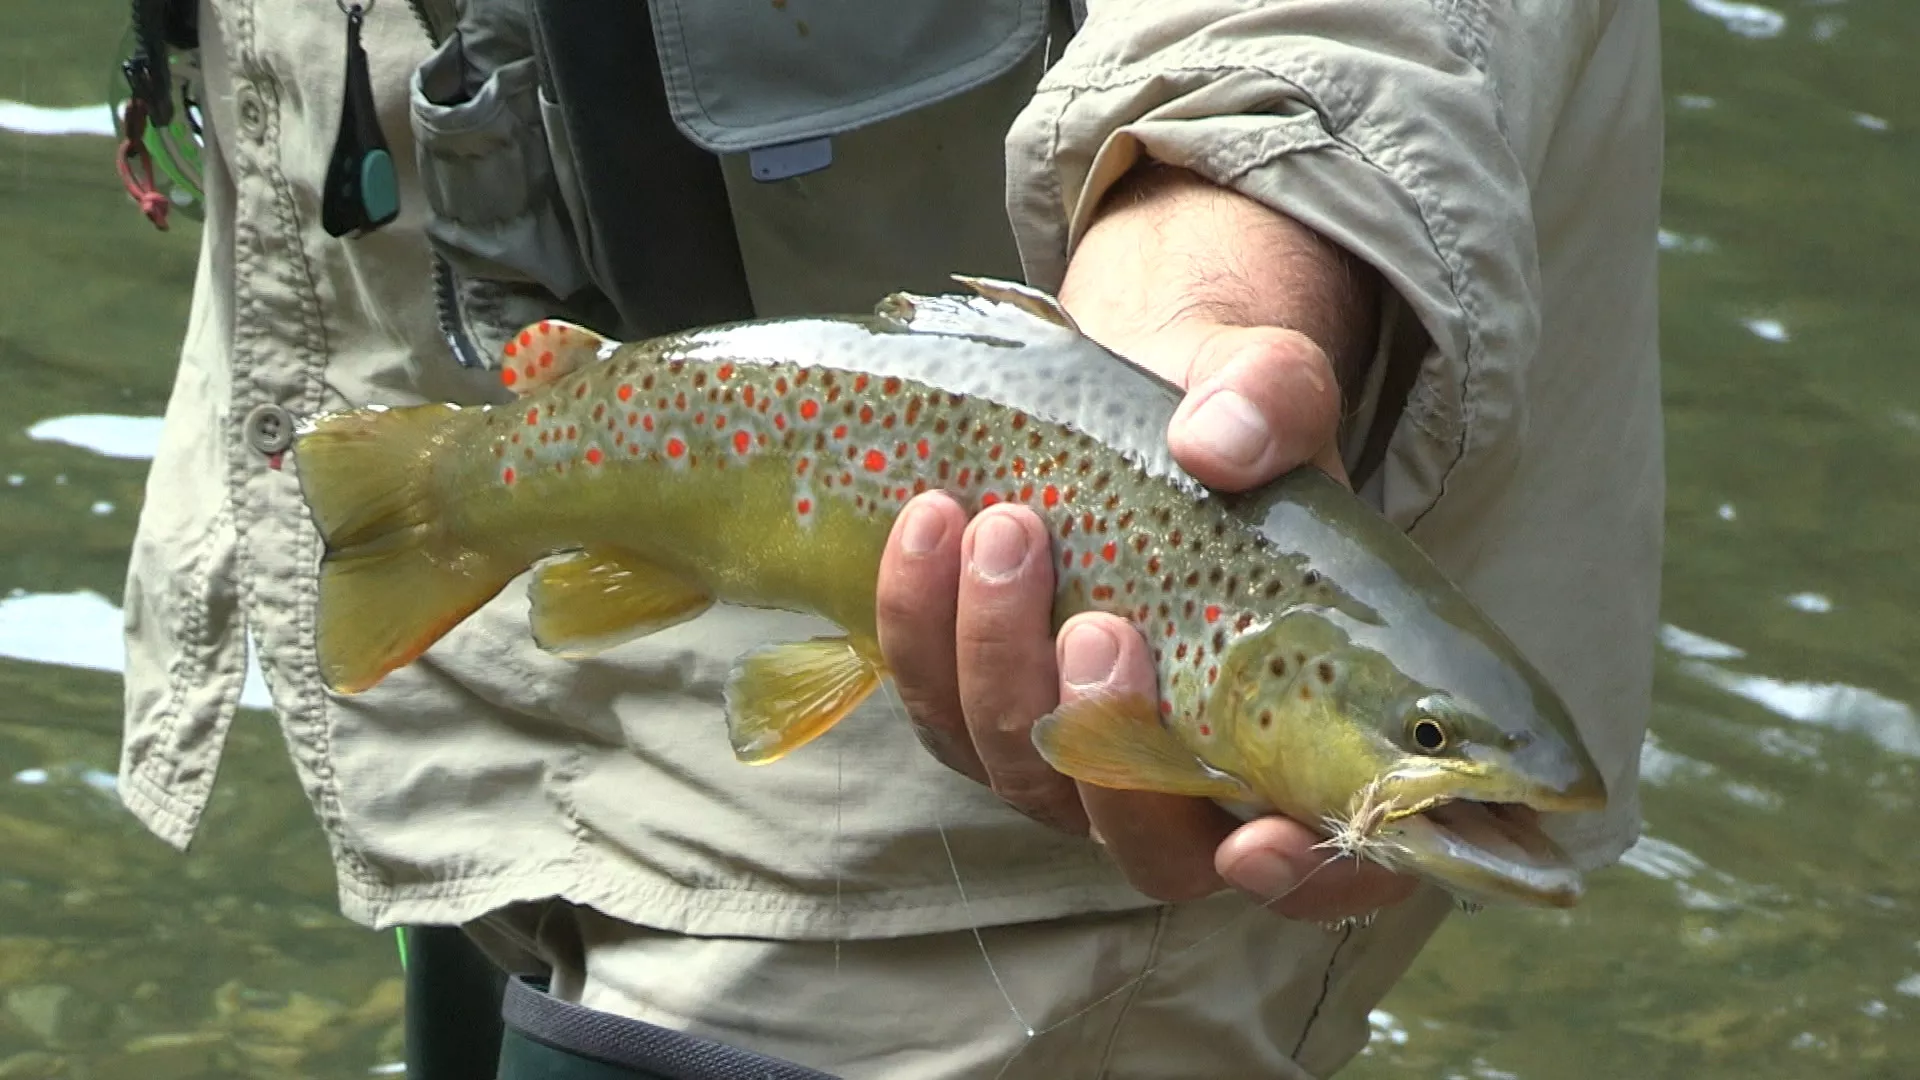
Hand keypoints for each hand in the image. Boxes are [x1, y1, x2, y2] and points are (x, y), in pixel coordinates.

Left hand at [876, 166, 1415, 920]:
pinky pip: (938, 710)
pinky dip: (922, 625)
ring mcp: (1075, 762)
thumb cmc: (1234, 424)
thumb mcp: (1271, 387)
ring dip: (999, 663)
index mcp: (1302, 733)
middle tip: (1099, 626)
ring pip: (1022, 771)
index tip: (1259, 843)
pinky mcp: (984, 715)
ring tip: (1003, 528)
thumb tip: (1216, 445)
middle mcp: (1187, 783)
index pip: (1330, 870)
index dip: (1305, 884)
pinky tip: (929, 523)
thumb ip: (1274, 402)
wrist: (1133, 402)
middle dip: (1110, 743)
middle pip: (1146, 845)